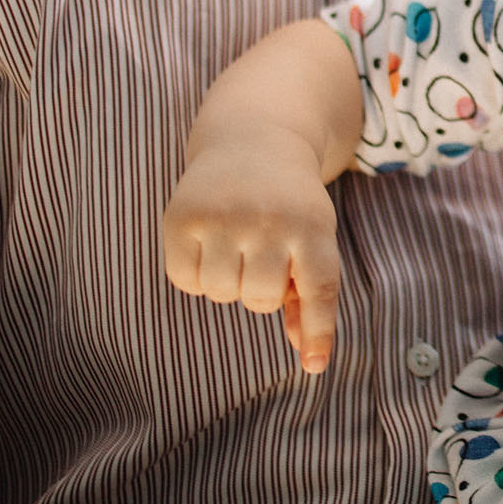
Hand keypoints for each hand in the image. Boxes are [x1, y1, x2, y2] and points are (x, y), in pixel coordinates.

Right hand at [162, 135, 343, 372]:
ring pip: (222, 293)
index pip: (318, 289)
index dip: (317, 331)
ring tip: (234, 245)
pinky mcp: (183, 215)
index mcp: (312, 226)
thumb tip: (309, 359)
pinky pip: (186, 280)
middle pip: (261, 299)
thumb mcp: (313, 234)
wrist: (253, 138)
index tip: (313, 366)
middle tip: (260, 254)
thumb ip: (309, 294)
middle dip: (259, 288)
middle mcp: (270, 219)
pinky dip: (195, 274)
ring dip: (227, 282)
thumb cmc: (289, 202)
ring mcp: (224, 215)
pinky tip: (206, 243)